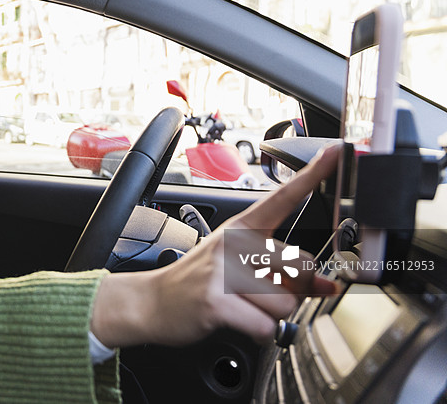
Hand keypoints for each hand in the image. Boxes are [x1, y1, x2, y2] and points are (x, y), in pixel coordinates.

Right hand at [90, 144, 340, 347]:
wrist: (152, 301)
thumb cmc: (201, 282)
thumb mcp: (238, 267)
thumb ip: (285, 272)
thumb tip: (330, 285)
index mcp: (242, 229)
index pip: (282, 199)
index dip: (311, 176)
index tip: (334, 153)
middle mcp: (234, 243)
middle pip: (300, 269)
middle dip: (291, 292)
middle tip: (259, 294)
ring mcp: (223, 271)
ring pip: (286, 303)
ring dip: (272, 315)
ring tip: (244, 307)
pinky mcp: (216, 300)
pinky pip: (265, 326)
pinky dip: (258, 333)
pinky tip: (239, 323)